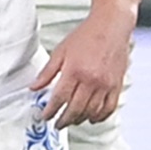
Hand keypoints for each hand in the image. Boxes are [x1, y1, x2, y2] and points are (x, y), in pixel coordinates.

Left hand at [33, 7, 130, 126]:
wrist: (111, 25)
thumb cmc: (86, 35)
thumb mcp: (61, 51)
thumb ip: (47, 72)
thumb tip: (34, 87)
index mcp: (75, 70)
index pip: (60, 98)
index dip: (50, 111)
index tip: (45, 116)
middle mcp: (91, 80)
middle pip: (75, 109)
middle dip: (64, 120)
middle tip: (57, 124)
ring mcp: (106, 84)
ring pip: (92, 112)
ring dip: (80, 120)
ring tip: (71, 120)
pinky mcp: (116, 85)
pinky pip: (108, 108)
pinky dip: (100, 117)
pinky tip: (92, 118)